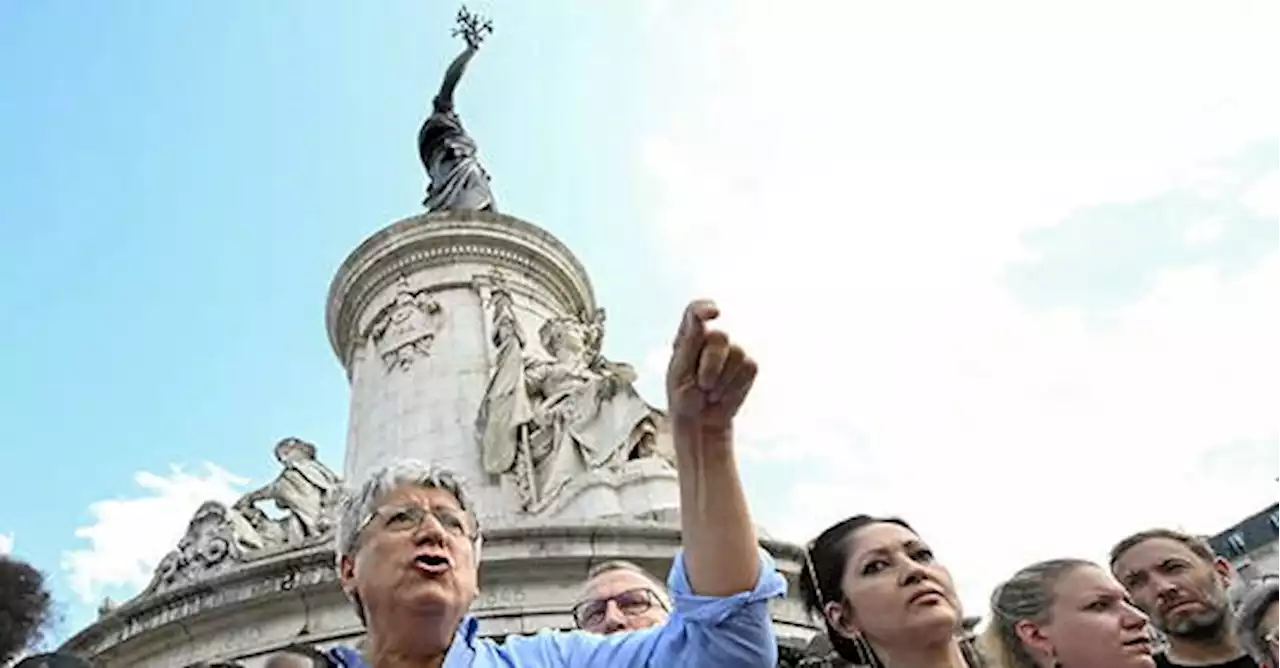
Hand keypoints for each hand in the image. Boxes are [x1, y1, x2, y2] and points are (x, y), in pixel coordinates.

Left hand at [666, 300, 756, 429]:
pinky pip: (750, 367)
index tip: (714, 313)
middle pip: (720, 337)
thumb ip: (689, 344)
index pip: (695, 311)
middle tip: (703, 386)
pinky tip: (724, 395)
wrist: (701, 423)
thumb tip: (699, 318)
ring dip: (723, 380)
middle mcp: (710, 339)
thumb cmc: (683, 398)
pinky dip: (736, 386)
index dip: (705, 308)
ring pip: (738, 353)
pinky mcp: (747, 366)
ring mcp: (731, 351)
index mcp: (687, 337)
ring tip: (711, 393)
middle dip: (712, 365)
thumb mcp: (679, 373)